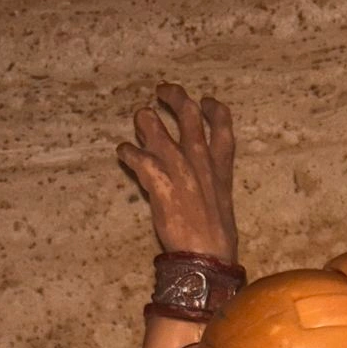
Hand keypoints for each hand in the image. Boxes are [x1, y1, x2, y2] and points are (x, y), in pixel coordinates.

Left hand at [117, 84, 238, 260]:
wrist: (206, 256)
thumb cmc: (217, 239)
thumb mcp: (222, 204)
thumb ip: (211, 184)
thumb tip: (199, 182)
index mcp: (220, 167)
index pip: (222, 124)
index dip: (213, 108)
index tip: (204, 101)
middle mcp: (199, 160)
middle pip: (186, 112)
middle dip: (173, 96)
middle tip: (162, 91)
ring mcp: (177, 168)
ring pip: (154, 126)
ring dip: (144, 119)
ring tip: (140, 120)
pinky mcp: (158, 181)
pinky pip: (136, 155)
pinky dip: (127, 152)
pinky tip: (123, 153)